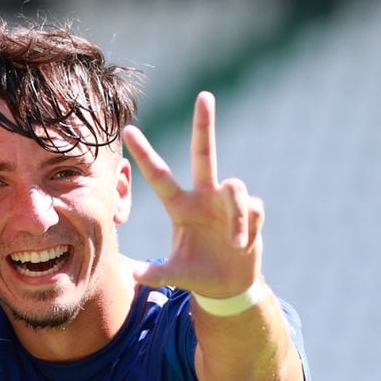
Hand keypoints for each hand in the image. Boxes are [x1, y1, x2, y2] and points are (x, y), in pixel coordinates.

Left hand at [123, 92, 265, 301]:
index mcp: (181, 206)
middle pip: (204, 152)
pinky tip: (243, 244)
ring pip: (235, 187)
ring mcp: (228, 202)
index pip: (159, 176)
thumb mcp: (176, 274)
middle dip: (204, 125)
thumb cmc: (199, 273)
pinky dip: (248, 227)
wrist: (229, 285)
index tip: (128, 131)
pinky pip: (252, 209)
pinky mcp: (251, 211)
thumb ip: (156, 273)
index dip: (145, 154)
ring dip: (237, 217)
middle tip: (204, 96)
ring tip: (236, 243)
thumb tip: (131, 276)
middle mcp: (204, 196)